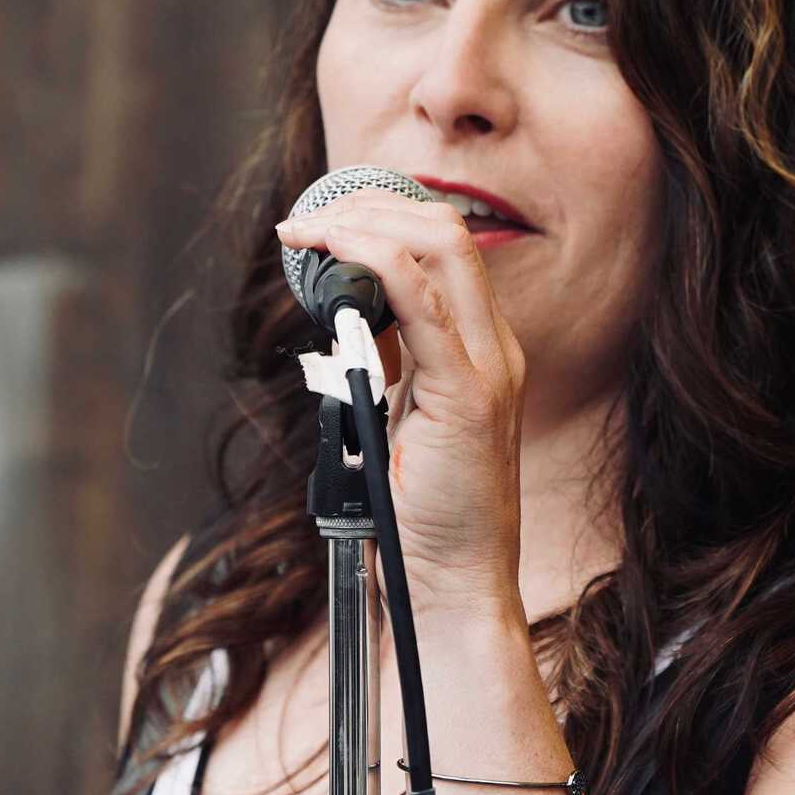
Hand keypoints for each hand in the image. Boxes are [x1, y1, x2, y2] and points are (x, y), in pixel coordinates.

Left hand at [276, 187, 525, 619]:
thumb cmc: (417, 516)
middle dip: (364, 207)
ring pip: (437, 249)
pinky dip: (375, 265)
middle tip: (301, 224)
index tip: (315, 224)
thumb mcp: (391, 419)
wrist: (447, 587)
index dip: (378, 217)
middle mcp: (493, 347)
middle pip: (442, 230)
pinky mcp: (469, 396)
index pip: (441, 246)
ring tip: (304, 235)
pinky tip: (333, 259)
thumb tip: (339, 316)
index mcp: (479, 349)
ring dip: (359, 226)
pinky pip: (426, 304)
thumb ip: (378, 365)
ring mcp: (488, 368)